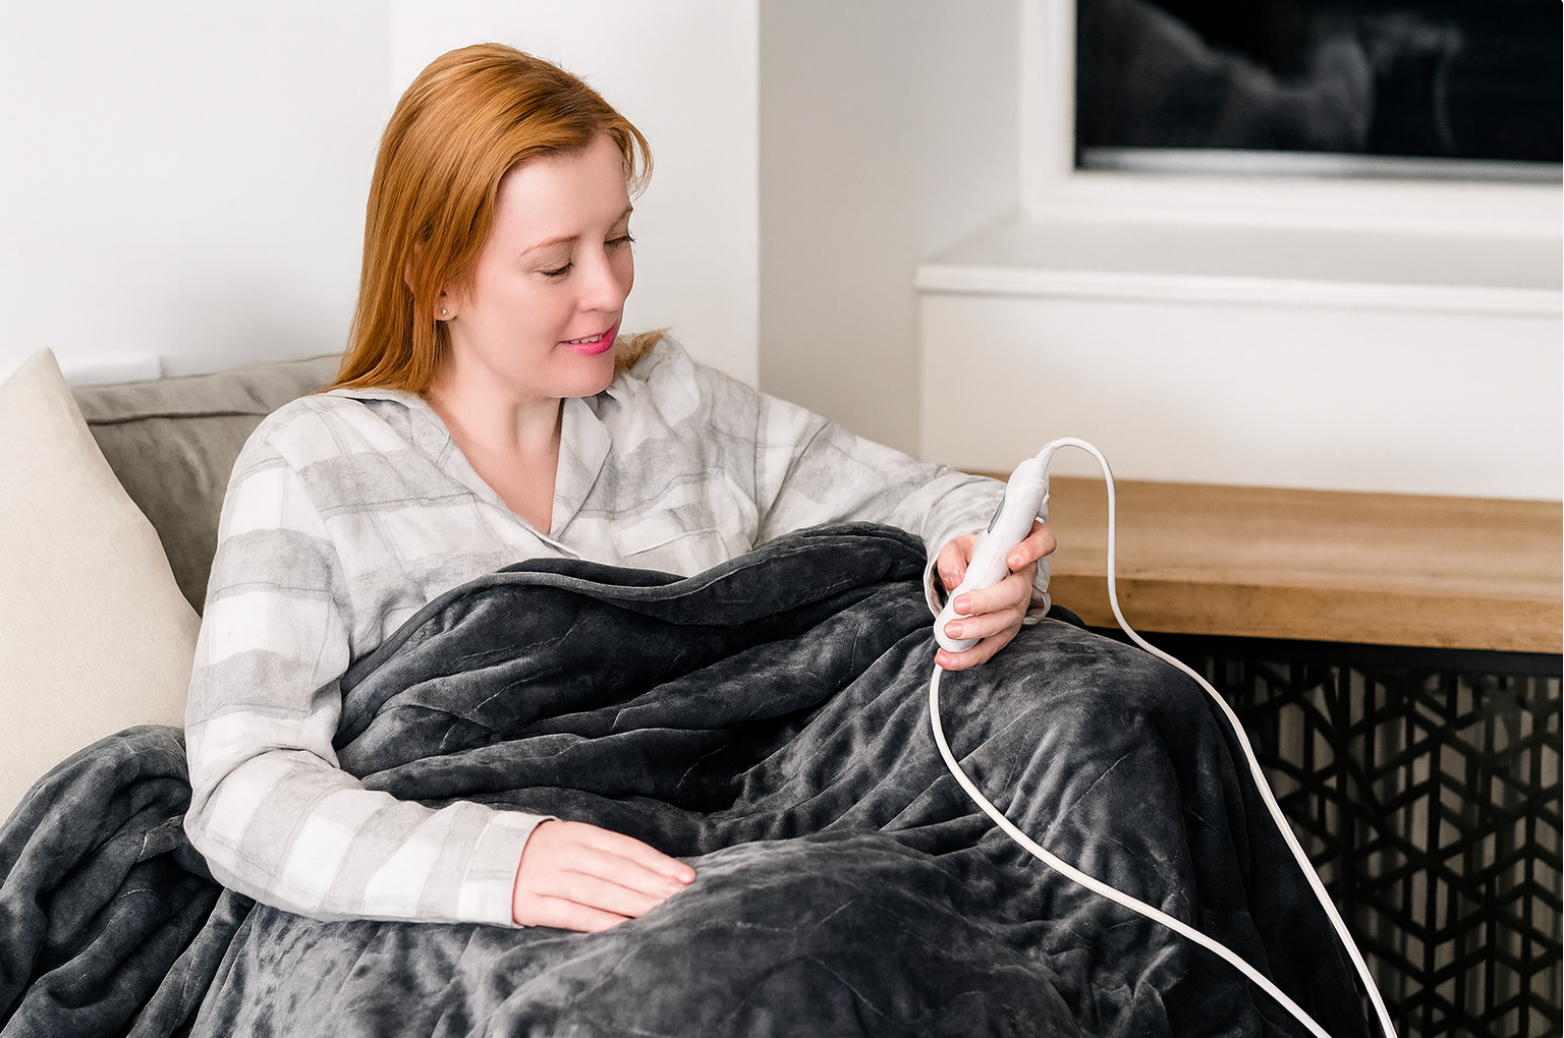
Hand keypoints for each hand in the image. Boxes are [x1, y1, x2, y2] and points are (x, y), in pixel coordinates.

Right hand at [512, 819, 695, 931]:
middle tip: (682, 897)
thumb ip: (604, 852)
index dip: (658, 862)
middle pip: (618, 870)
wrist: (482, 859)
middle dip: (654, 885)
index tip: (686, 876)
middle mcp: (565, 852)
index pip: (626, 848)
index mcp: (578, 833)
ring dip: (634, 903)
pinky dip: (601, 922)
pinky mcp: (533, 903)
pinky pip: (573, 915)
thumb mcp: (572, 839)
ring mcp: (548, 878)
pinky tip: (625, 927)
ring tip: (662, 912)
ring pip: (599, 892)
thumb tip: (651, 871)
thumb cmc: (541, 852)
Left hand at [932, 520, 1055, 671]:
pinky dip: (968, 655)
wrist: (973, 577)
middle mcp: (1024, 582)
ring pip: (1004, 624)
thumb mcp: (960, 546)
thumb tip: (955, 581)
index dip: (1032, 551)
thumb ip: (953, 556)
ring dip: (976, 631)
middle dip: (987, 602)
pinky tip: (947, 657)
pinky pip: (990, 647)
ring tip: (949, 632)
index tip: (1012, 560)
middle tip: (959, 606)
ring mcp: (1016, 609)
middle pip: (1016, 593)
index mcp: (1023, 550)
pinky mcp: (1003, 631)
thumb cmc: (973, 556)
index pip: (1042, 543)